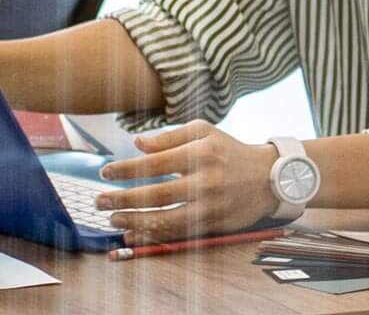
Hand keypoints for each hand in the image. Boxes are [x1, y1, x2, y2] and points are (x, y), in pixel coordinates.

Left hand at [88, 121, 275, 241]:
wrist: (269, 177)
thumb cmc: (229, 150)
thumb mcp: (203, 131)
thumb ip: (169, 137)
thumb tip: (137, 143)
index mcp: (200, 154)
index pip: (154, 164)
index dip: (126, 170)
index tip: (104, 173)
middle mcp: (205, 182)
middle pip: (156, 195)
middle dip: (123, 200)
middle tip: (99, 202)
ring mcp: (211, 207)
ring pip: (167, 220)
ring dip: (135, 222)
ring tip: (114, 220)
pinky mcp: (215, 225)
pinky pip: (180, 234)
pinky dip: (154, 236)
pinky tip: (135, 235)